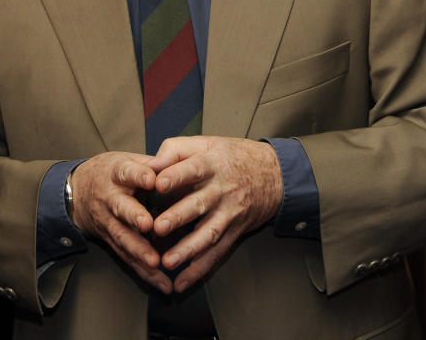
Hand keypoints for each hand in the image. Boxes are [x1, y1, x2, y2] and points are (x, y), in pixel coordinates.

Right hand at [68, 151, 171, 292]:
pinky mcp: (110, 241)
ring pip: (122, 237)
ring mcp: (107, 221)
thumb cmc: (110, 173)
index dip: (138, 175)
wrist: (76, 192)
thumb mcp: (125, 160)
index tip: (152, 180)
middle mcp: (109, 197)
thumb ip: (150, 163)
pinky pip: (127, 258)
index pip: (126, 171)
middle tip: (148, 225)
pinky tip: (162, 283)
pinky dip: (144, 272)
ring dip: (139, 251)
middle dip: (134, 216)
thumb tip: (176, 162)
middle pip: (120, 207)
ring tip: (155, 263)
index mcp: (116, 173)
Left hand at [147, 136, 282, 292]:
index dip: (176, 176)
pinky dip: (199, 270)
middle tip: (158, 227)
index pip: (193, 168)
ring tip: (168, 262)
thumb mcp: (206, 143)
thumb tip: (150, 164)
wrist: (274, 174)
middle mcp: (221, 190)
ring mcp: (229, 213)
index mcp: (212, 164)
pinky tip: (181, 283)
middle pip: (199, 204)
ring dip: (188, 250)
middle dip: (178, 217)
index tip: (157, 183)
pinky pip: (217, 254)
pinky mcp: (234, 233)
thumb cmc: (231, 156)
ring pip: (208, 234)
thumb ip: (176, 149)